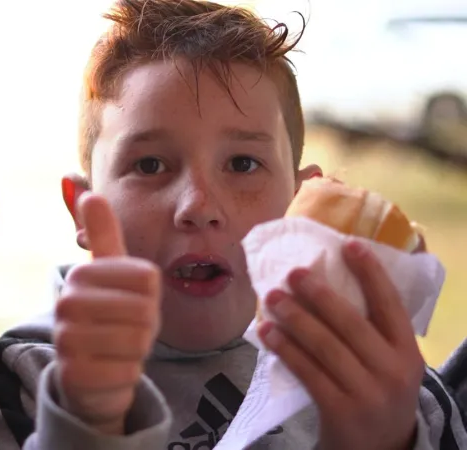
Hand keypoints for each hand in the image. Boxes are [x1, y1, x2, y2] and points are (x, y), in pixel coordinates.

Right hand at [54, 193, 160, 434]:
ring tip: (119, 349)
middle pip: (144, 311)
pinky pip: (127, 372)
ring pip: (137, 342)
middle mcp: (67, 304)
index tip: (130, 303)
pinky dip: (128, 374)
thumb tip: (84, 188)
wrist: (89, 375)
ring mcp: (66, 340)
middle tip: (127, 331)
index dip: (150, 296)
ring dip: (138, 351)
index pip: (147, 278)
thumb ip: (101, 233)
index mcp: (80, 275)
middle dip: (145, 327)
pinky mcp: (73, 375)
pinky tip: (111, 371)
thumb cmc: (108, 318)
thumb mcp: (108, 274)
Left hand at [257, 241, 423, 449]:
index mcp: (407, 352)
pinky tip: (268, 331)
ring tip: (272, 297)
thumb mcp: (388, 363)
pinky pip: (306, 370)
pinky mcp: (339, 409)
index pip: (390, 305)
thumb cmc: (376, 391)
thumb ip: (370, 331)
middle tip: (292, 272)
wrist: (378, 449)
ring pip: (324, 345)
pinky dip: (284, 348)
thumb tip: (325, 283)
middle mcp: (392, 370)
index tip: (349, 245)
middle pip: (350, 322)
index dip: (371, 273)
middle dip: (318, 294)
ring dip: (294, 317)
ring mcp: (366, 392)